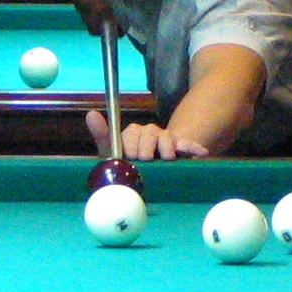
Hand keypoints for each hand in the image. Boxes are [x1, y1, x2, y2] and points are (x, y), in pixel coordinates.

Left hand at [86, 109, 207, 160]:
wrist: (152, 178)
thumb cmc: (128, 167)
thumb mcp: (112, 155)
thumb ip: (103, 136)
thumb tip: (91, 113)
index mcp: (132, 135)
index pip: (132, 132)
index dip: (130, 144)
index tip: (130, 156)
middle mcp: (149, 134)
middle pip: (150, 133)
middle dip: (147, 146)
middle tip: (146, 159)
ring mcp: (166, 141)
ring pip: (166, 137)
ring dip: (166, 148)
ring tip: (167, 158)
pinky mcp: (181, 149)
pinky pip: (188, 145)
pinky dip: (193, 148)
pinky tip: (200, 153)